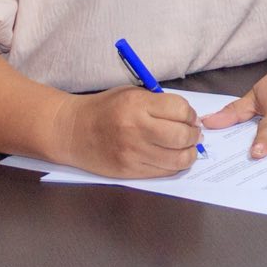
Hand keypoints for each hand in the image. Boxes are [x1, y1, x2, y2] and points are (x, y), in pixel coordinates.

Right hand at [51, 86, 200, 178]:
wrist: (72, 131)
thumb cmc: (105, 109)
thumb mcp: (132, 94)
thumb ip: (160, 103)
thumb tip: (191, 118)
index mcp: (137, 104)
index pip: (180, 110)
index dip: (191, 114)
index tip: (190, 117)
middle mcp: (135, 129)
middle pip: (182, 136)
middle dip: (194, 135)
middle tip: (193, 133)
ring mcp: (132, 153)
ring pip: (178, 159)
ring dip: (189, 153)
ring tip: (186, 147)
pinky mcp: (129, 171)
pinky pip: (164, 172)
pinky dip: (174, 165)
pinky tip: (170, 157)